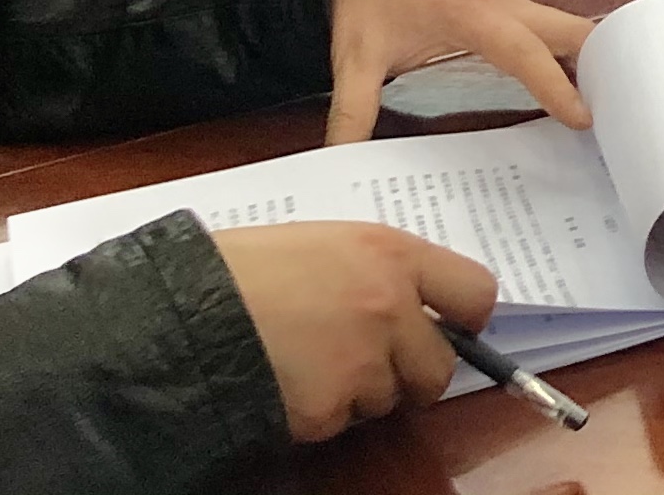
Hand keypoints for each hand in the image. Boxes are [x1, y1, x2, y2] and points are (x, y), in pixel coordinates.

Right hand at [209, 225, 495, 444]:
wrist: (187, 308)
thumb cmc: (249, 265)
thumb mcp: (328, 241)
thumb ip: (381, 269)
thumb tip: (416, 302)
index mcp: (392, 254)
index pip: (476, 292)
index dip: (465, 319)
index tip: (450, 329)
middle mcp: (390, 306)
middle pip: (440, 368)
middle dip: (412, 374)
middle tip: (373, 364)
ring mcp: (363, 362)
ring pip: (387, 400)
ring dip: (359, 392)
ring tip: (309, 360)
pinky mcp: (329, 409)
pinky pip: (341, 422)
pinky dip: (319, 413)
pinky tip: (287, 382)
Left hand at [324, 0, 592, 143]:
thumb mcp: (353, 56)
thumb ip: (351, 112)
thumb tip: (341, 168)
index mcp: (471, 13)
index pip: (524, 51)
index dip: (555, 84)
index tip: (584, 119)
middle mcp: (501, 4)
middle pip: (569, 29)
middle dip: (601, 63)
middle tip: (625, 112)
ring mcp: (507, 3)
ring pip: (567, 27)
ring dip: (593, 58)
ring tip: (616, 107)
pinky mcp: (504, 7)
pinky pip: (551, 30)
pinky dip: (573, 53)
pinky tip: (580, 84)